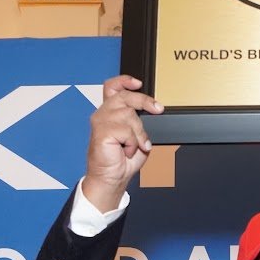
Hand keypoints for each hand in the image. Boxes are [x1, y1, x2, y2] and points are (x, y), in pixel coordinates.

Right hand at [81, 74, 163, 212]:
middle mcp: (103, 113)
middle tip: (158, 109)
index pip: (113, 87)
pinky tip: (126, 150)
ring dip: (138, 133)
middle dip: (145, 101)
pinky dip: (132, 142)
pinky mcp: (101, 132)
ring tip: (134, 145)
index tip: (138, 83)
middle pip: (125, 96)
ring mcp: (100, 121)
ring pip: (129, 115)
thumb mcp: (136, 135)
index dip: (124, 81)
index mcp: (110, 111)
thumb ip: (139, 120)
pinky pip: (126, 130)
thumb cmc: (122, 159)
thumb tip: (153, 109)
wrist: (112, 178)